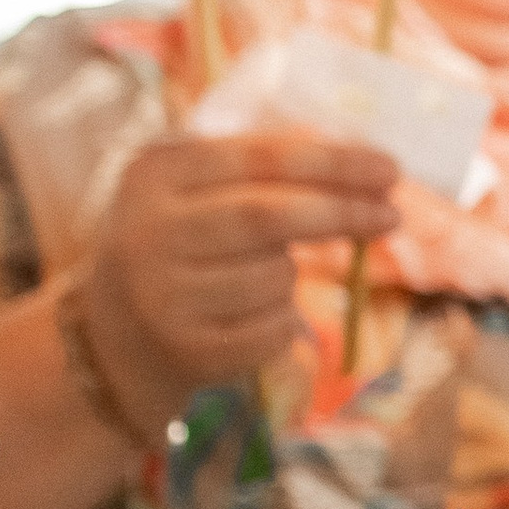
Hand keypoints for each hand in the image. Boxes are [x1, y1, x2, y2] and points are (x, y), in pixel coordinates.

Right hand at [85, 134, 398, 424]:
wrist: (117, 333)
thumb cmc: (184, 242)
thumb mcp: (199, 189)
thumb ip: (267, 169)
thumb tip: (369, 170)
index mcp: (155, 173)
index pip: (260, 158)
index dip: (333, 164)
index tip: (390, 170)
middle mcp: (148, 231)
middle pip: (268, 217)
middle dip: (340, 213)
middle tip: (391, 215)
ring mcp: (163, 296)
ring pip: (275, 277)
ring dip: (292, 274)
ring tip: (262, 272)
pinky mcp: (186, 350)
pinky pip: (273, 329)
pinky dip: (283, 319)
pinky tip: (249, 314)